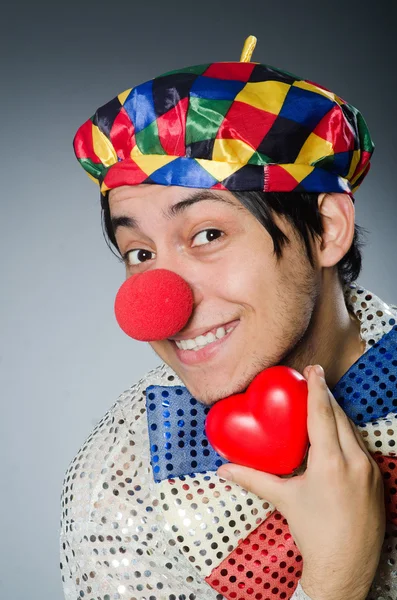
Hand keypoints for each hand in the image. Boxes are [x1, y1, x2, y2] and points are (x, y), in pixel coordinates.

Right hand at [216, 364, 385, 599]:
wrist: (346, 567)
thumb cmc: (314, 533)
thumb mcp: (284, 500)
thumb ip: (253, 479)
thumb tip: (223, 468)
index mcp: (330, 462)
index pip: (323, 414)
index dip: (317, 388)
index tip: (313, 369)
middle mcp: (355, 461)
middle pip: (340, 416)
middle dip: (327, 396)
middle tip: (314, 378)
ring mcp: (369, 471)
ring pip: (353, 431)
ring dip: (338, 414)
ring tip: (323, 403)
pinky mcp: (377, 480)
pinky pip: (361, 447)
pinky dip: (347, 435)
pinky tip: (336, 436)